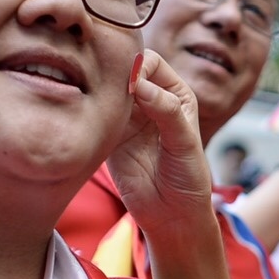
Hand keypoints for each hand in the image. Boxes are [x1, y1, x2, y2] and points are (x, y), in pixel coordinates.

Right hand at [105, 51, 219, 252]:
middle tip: (108, 89)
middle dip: (115, 73)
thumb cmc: (188, 178)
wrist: (171, 215)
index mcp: (176, 94)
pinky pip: (96, 114)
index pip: (152, 63)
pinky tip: (89, 118)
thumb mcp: (185, 142)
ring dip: (100, 92)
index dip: (140, 67)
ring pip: (108, 90)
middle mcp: (151, 100)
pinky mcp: (110, 135)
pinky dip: (91, 112)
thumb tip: (140, 84)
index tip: (133, 86)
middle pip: (126, 71)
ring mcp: (128, 117)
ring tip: (98, 103)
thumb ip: (167, 111)